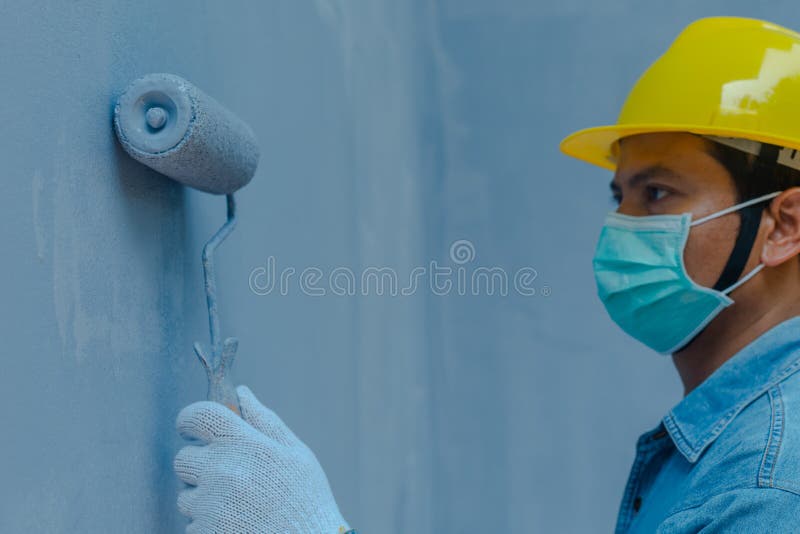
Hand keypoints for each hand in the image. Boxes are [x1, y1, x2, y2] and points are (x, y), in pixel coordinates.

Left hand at [174, 385, 348, 532]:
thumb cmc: (306, 500)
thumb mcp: (296, 454)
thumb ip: (265, 421)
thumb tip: (242, 393)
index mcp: (246, 445)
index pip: (198, 416)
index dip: (190, 420)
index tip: (193, 429)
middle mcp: (223, 471)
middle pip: (183, 458)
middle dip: (200, 465)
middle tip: (228, 477)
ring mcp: (210, 505)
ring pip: (186, 496)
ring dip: (204, 499)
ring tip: (239, 507)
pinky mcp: (203, 532)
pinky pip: (191, 524)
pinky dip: (207, 525)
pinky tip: (236, 525)